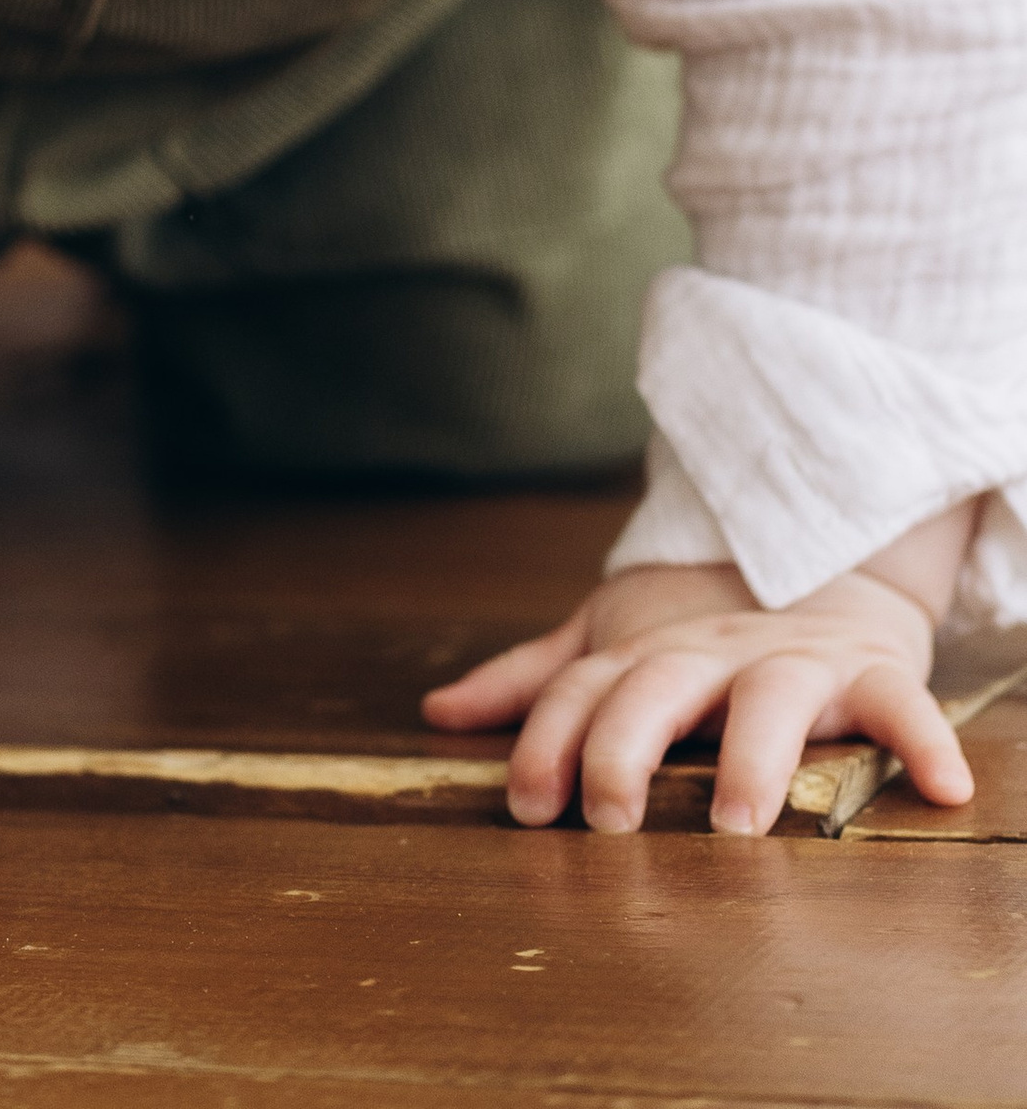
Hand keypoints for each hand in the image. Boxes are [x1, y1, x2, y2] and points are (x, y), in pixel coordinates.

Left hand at [423, 558, 973, 837]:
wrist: (815, 559)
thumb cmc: (697, 632)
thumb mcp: (611, 644)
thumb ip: (534, 681)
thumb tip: (436, 711)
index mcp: (645, 652)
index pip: (582, 689)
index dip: (546, 741)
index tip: (523, 803)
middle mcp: (709, 653)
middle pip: (657, 687)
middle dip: (626, 746)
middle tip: (609, 817)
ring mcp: (790, 658)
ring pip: (768, 699)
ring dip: (751, 757)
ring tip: (736, 821)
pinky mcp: (867, 668)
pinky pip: (900, 703)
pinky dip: (923, 740)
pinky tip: (944, 785)